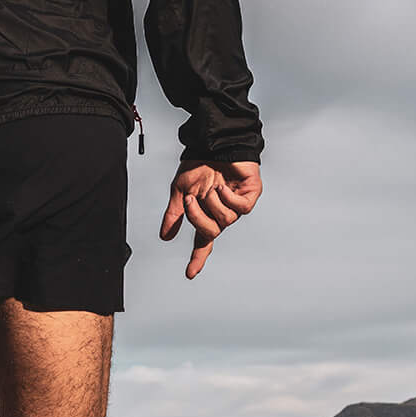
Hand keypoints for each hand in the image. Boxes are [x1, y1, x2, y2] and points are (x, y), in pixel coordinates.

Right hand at [159, 161, 261, 279]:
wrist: (215, 142)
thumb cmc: (199, 165)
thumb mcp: (180, 190)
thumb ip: (174, 214)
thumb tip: (165, 237)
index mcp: (206, 214)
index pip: (202, 241)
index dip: (197, 258)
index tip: (190, 274)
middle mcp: (222, 213)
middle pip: (211, 232)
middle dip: (198, 217)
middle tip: (191, 200)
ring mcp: (237, 205)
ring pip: (225, 220)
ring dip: (213, 202)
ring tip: (212, 186)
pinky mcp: (250, 196)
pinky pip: (241, 208)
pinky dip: (229, 197)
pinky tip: (224, 186)